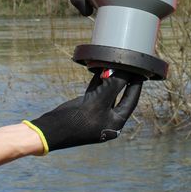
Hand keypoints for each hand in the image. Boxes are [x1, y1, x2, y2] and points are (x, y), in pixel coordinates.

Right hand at [25, 69, 143, 151]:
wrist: (48, 130)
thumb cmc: (74, 120)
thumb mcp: (97, 102)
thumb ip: (113, 86)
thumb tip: (126, 71)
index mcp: (115, 123)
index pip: (131, 100)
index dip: (136, 83)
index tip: (142, 70)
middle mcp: (108, 119)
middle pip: (120, 94)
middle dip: (122, 78)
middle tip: (127, 62)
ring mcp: (97, 113)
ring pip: (107, 91)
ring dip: (109, 77)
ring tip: (113, 61)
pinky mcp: (85, 108)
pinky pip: (96, 91)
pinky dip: (98, 80)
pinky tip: (99, 67)